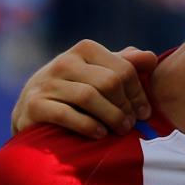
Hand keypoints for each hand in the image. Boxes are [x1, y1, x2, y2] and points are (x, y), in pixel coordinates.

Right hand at [10, 41, 157, 138]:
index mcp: (84, 50)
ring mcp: (46, 82)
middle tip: (131, 125)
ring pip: (89, 96)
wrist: (32, 113)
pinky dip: (88, 126)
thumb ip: (125, 65)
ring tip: (121, 131)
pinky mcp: (34, 105)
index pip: (124, 68)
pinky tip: (100, 134)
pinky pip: (67, 114)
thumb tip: (151, 58)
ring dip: (112, 117)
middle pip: (109, 82)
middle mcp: (63, 61)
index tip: (144, 113)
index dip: (139, 93)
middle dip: (126, 107)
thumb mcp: (100, 75)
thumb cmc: (76, 93)